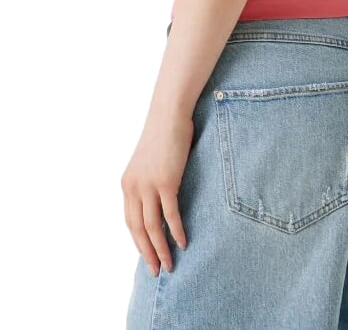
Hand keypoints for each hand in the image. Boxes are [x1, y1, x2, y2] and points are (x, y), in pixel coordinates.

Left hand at [121, 109, 193, 274]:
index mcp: (127, 184)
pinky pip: (170, 214)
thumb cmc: (164, 135)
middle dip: (147, 252)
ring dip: (161, 249)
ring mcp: (149, 185)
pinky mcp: (166, 182)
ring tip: (169, 265)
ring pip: (152, 226)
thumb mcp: (150, 162)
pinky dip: (176, 231)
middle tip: (156, 271)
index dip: (139, 241)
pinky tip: (182, 243)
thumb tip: (161, 198)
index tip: (148, 255)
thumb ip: (150, 182)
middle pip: (138, 229)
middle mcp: (133, 188)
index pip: (130, 221)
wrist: (169, 115)